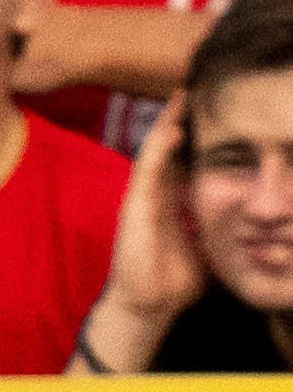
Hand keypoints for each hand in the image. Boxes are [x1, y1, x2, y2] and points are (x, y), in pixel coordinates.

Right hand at [92, 103, 202, 365]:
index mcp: (173, 202)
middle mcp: (156, 195)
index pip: (187, 159)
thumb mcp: (210, 244)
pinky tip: (173, 126)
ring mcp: (142, 199)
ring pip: (158, 151)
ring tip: (183, 93)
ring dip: (169, 122)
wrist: (148, 307)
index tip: (219, 110)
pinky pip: (147, 170)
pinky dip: (160, 147)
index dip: (200, 134)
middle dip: (181, 118)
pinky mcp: (133, 208)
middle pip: (171, 147)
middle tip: (197, 85)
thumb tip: (258, 222)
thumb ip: (223, 226)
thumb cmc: (175, 282)